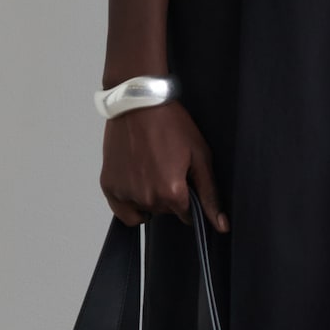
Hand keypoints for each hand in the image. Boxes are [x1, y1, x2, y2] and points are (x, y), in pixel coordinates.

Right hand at [100, 101, 229, 231]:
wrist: (138, 102)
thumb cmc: (170, 124)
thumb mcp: (199, 156)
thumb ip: (210, 194)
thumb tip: (221, 226)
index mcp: (172, 193)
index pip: (187, 215)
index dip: (188, 197)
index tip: (184, 178)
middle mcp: (147, 199)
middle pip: (166, 212)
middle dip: (170, 195)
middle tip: (167, 165)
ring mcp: (125, 194)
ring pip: (145, 210)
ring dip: (150, 197)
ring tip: (150, 168)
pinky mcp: (108, 186)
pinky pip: (123, 211)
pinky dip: (130, 202)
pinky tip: (136, 181)